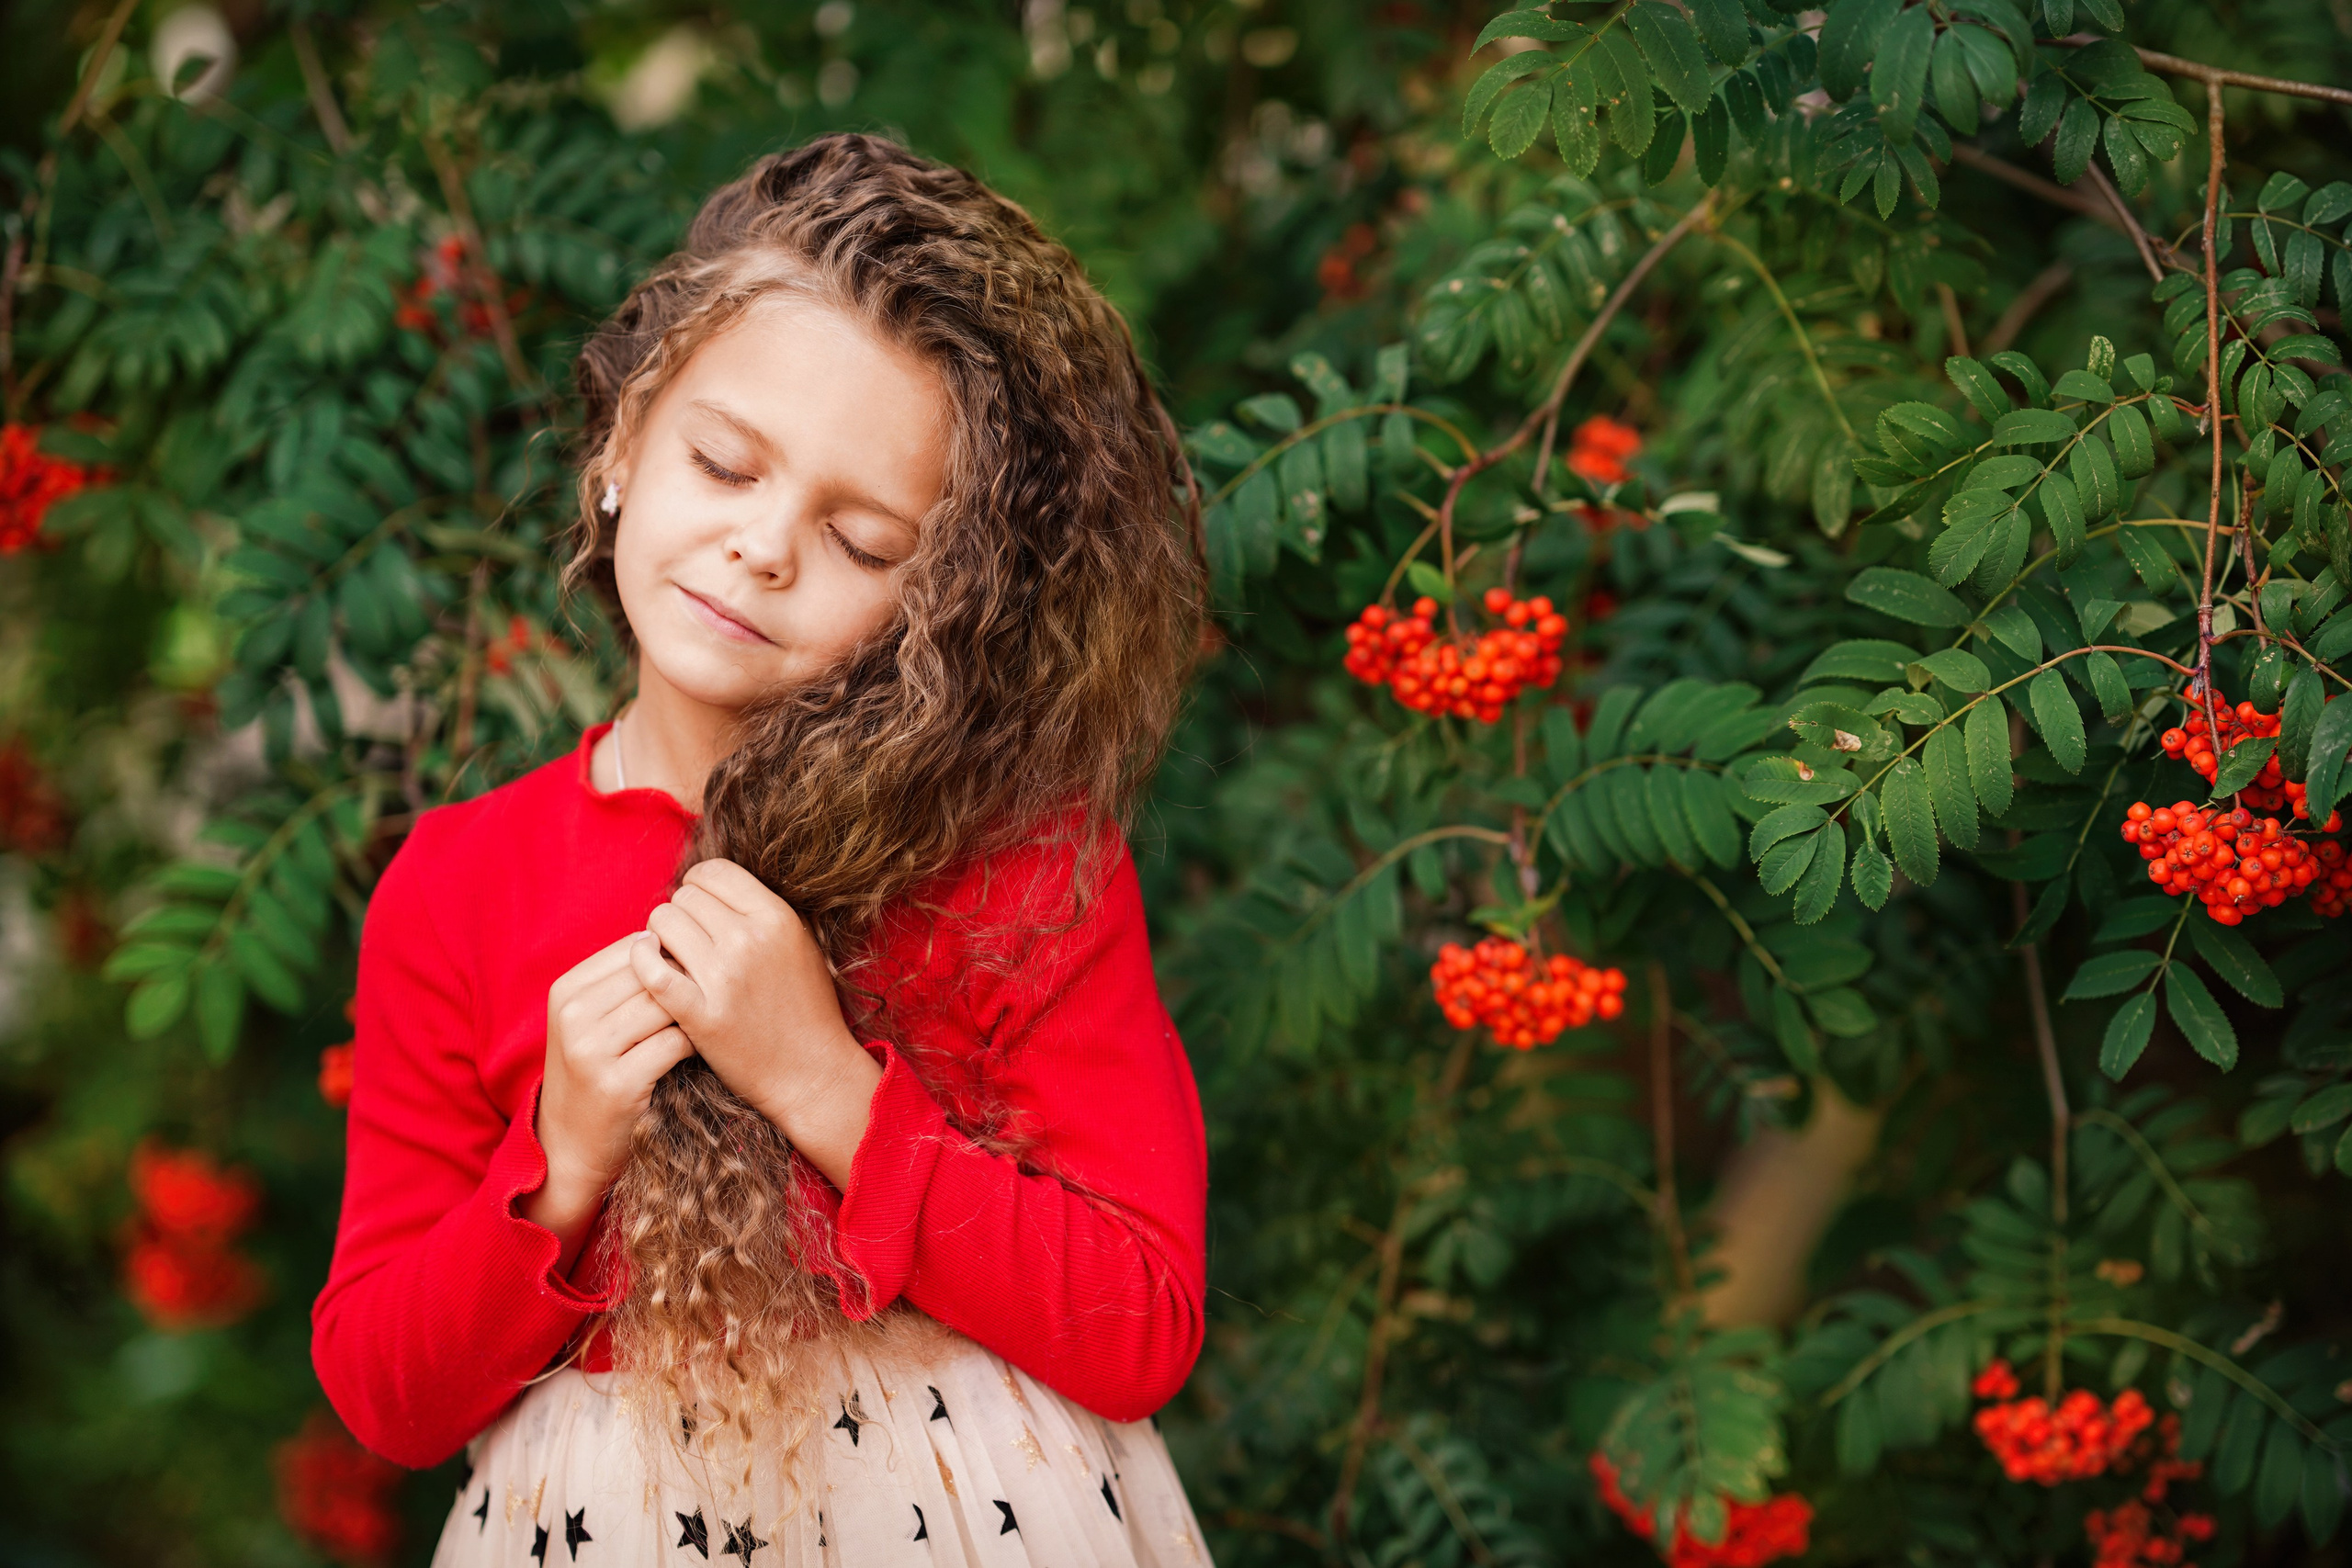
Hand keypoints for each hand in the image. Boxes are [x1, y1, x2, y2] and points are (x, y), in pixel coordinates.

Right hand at [524, 934, 694, 1267]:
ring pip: (667, 1005)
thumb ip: (628, 979)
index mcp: (566, 990)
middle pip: (652, 974)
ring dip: (695, 1012)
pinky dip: (696, 1043)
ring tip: (711, 1021)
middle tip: (715, 996)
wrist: (571, 1148)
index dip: (672, 957)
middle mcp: (573, 1015)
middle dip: (688, 983)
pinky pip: (675, 1044)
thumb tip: (683, 934)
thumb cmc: (597, 1072)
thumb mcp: (594, 1021)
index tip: (695, 973)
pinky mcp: (617, 1084)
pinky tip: (703, 1049)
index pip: (633, 946)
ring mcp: (591, 1051)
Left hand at [631, 860, 882, 1188]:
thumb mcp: (799, 944)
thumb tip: (708, 885)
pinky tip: (648, 965)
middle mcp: (750, 940)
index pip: (713, 872)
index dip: (697, 886)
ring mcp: (724, 978)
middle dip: (679, 915)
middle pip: (683, 898)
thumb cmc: (804, 1006)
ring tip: (673, 957)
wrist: (812, 1071)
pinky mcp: (701, 1014)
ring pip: (662, 925)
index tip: (697, 909)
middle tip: (687, 940)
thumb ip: (759, 910)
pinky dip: (642, 962)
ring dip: (660, 937)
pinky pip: (651, 971)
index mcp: (777, 917)